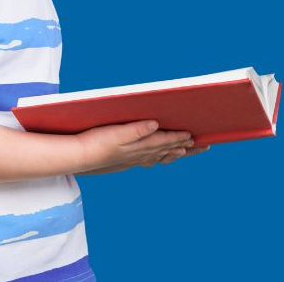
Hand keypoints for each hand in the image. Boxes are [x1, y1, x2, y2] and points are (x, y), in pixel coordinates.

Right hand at [76, 120, 196, 171]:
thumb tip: (156, 124)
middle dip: (185, 147)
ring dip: (174, 153)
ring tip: (186, 151)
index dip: (179, 138)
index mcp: (139, 146)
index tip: (194, 135)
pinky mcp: (126, 158)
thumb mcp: (116, 133)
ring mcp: (133, 157)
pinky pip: (148, 159)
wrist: (81, 156)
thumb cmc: (96, 142)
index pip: (164, 141)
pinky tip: (157, 158)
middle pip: (167, 151)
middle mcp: (140, 153)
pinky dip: (158, 157)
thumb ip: (136, 129)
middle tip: (203, 145)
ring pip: (159, 156)